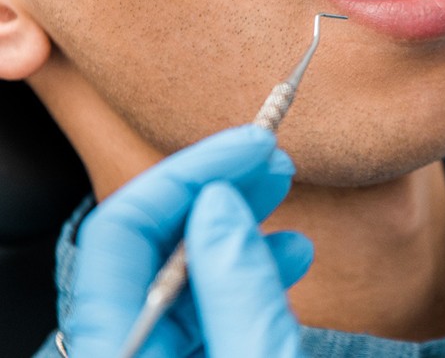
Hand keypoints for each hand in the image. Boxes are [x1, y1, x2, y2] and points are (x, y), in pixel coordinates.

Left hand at [66, 125, 310, 357]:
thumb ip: (236, 293)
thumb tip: (220, 201)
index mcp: (117, 349)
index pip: (121, 228)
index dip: (190, 170)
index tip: (251, 145)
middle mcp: (122, 345)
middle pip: (150, 240)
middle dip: (216, 184)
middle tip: (269, 156)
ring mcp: (151, 354)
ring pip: (179, 266)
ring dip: (235, 219)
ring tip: (280, 189)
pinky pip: (204, 302)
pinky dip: (245, 269)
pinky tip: (289, 252)